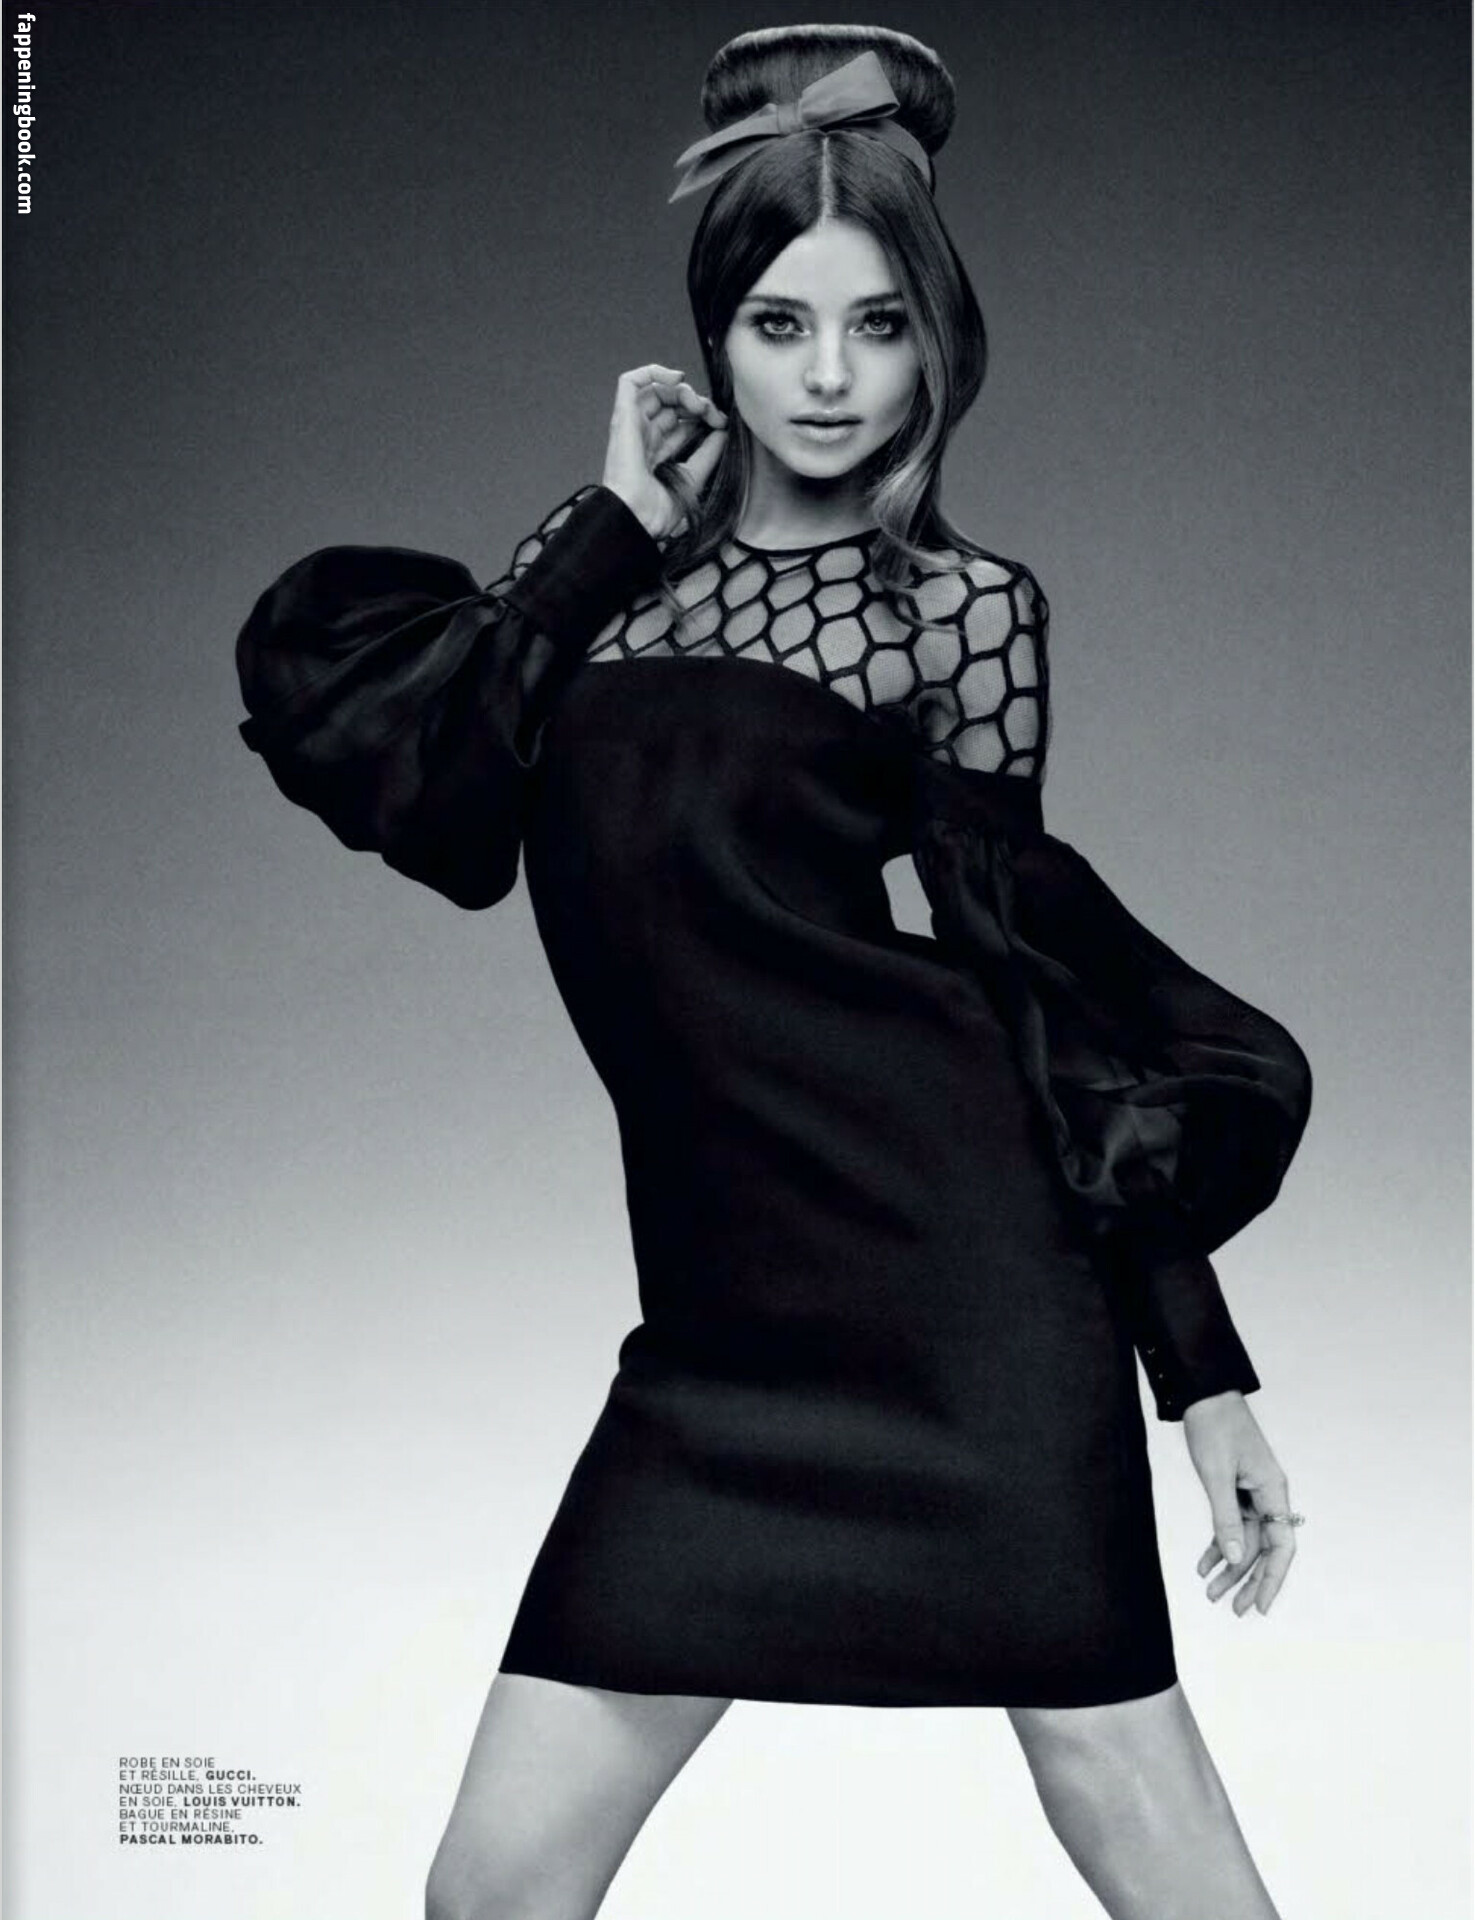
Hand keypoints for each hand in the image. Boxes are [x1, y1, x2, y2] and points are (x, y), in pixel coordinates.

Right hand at [602, 363, 728, 540]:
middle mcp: (642, 437)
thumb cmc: (657, 511)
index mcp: (655, 454)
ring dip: (681, 390)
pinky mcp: (623, 416)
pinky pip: (630, 382)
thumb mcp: (693, 478)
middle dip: (694, 402)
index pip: (679, 423)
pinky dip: (653, 372)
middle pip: (669, 405)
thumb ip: (708, 454)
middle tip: (712, 413)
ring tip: (697, 403)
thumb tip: (723, 432)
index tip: (720, 423)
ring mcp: (631, 425)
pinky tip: (676, 380)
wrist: (637, 516)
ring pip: (655, 391)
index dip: (700, 417)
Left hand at [1183, 1391, 1298, 1616]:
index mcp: (1273, 1490)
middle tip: (1232, 1609)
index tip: (1261, 1607)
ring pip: (1244, 1539)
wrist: (1203, 1393)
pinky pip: (1231, 1524)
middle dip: (1249, 1580)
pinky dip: (1218, 1544)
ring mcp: (1251, 1492)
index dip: (1273, 1579)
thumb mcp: (1216, 1475)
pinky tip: (1204, 1564)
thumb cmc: (1214, 1427)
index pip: (1281, 1546)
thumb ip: (1226, 1518)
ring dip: (1229, 1566)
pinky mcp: (1235, 1487)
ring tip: (1210, 1592)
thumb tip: (1236, 1559)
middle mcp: (1268, 1494)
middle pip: (1263, 1548)